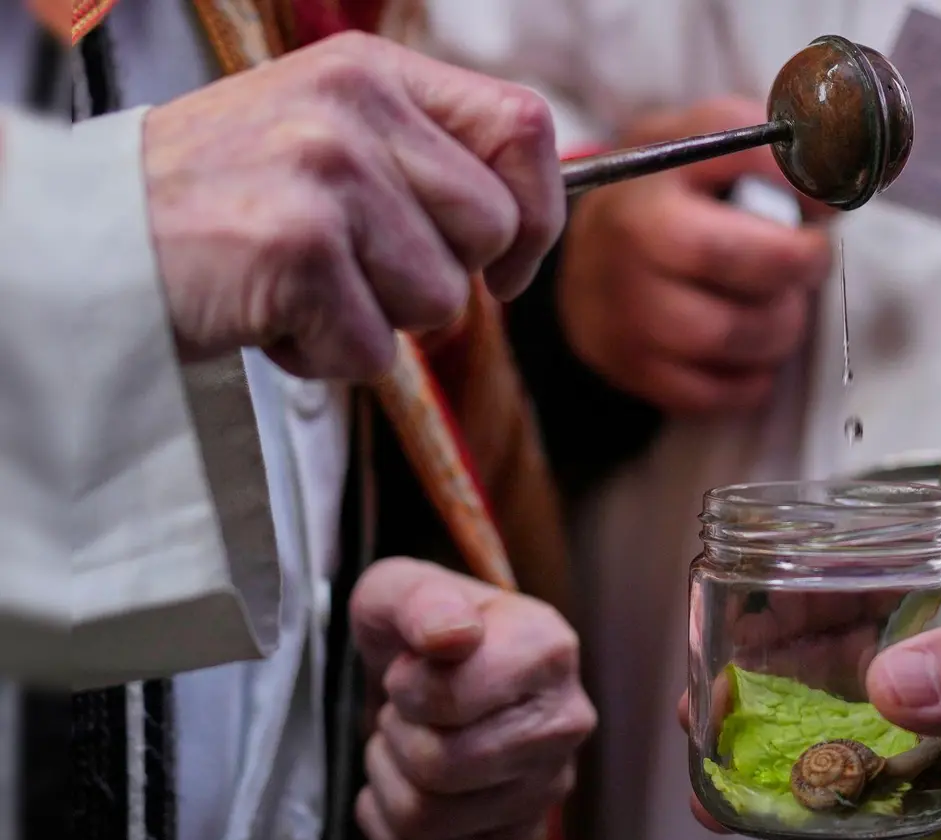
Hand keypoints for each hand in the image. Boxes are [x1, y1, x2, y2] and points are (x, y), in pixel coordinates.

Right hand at [144, 31, 563, 379]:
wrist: (93, 244)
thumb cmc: (223, 203)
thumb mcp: (326, 139)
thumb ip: (422, 161)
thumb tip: (529, 227)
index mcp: (372, 71)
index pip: (525, 127)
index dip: (538, 211)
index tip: (506, 265)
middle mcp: (353, 108)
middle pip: (493, 229)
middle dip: (441, 278)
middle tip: (355, 272)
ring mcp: (325, 173)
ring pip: (441, 300)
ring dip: (377, 321)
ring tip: (301, 287)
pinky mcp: (297, 247)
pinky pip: (375, 350)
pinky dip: (326, 357)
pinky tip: (269, 316)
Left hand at [349, 558, 595, 839]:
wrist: (431, 664)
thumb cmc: (421, 624)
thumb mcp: (403, 587)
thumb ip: (422, 600)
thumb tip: (453, 637)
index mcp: (548, 649)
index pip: (451, 701)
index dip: (405, 686)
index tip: (411, 667)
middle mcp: (565, 722)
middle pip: (440, 767)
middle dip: (396, 733)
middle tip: (405, 706)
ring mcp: (547, 784)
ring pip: (425, 818)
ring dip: (387, 775)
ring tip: (406, 737)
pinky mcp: (518, 832)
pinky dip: (384, 818)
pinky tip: (401, 778)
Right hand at [559, 97, 834, 414]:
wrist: (587, 257)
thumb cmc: (665, 197)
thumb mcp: (702, 141)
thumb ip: (767, 149)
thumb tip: (831, 189)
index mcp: (654, 182)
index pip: (749, 171)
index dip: (803, 192)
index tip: (820, 208)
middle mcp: (630, 248)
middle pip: (747, 263)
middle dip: (800, 266)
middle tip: (807, 263)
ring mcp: (627, 315)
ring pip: (735, 335)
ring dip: (781, 326)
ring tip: (779, 306)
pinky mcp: (633, 370)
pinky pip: (717, 393)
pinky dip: (752, 378)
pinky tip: (750, 348)